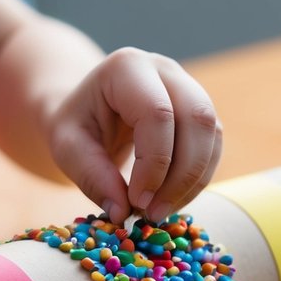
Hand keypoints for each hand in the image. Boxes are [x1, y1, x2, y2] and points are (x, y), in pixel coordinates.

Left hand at [44, 47, 222, 224]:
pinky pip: (213, 147)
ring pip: (211, 134)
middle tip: (154, 213)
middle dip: (182, 175)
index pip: (157, 113)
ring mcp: (188, 87)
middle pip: (197, 118)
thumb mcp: (67, 147)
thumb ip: (92, 176)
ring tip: (160, 211)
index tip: (136, 202)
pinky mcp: (200, 112)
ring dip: (193, 181)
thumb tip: (122, 212)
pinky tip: (171, 200)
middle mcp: (165, 70)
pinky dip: (197, 179)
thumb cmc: (77, 124)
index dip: (154, 164)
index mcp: (127, 67)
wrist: (87, 110)